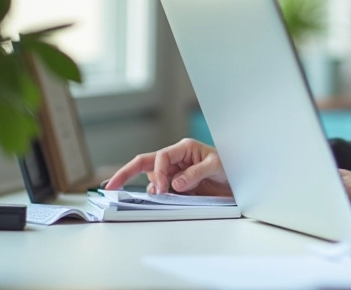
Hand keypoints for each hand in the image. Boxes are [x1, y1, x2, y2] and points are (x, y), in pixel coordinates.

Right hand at [104, 138, 231, 195]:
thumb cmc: (230, 167)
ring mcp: (174, 174)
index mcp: (184, 149)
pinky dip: (158, 197)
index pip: (161, 157)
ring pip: (152, 181)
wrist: (240, 181)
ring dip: (152, 190)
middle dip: (126, 173)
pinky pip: (160, 191)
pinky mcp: (176, 187)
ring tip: (160, 197)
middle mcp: (176, 160)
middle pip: (145, 164)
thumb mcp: (217, 166)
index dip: (158, 173)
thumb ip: (196, 173)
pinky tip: (162, 201)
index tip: (161, 189)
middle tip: (110, 186)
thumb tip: (176, 183)